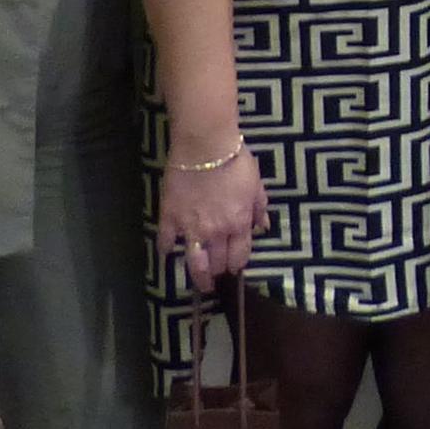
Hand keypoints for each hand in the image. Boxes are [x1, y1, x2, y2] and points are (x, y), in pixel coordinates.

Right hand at [158, 141, 266, 285]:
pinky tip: (167, 254)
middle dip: (220, 271)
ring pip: (194, 263)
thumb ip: (259, 208)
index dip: (237, 265)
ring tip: (199, 283)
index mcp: (239, 224)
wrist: (205, 146)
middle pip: (218, 262)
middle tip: (217, 274)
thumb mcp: (256, 184)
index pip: (240, 255)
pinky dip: (166, 250)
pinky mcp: (170, 218)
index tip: (235, 269)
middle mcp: (216, 232)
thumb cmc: (235, 161)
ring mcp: (191, 227)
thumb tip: (263, 226)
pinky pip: (166, 241)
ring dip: (198, 276)